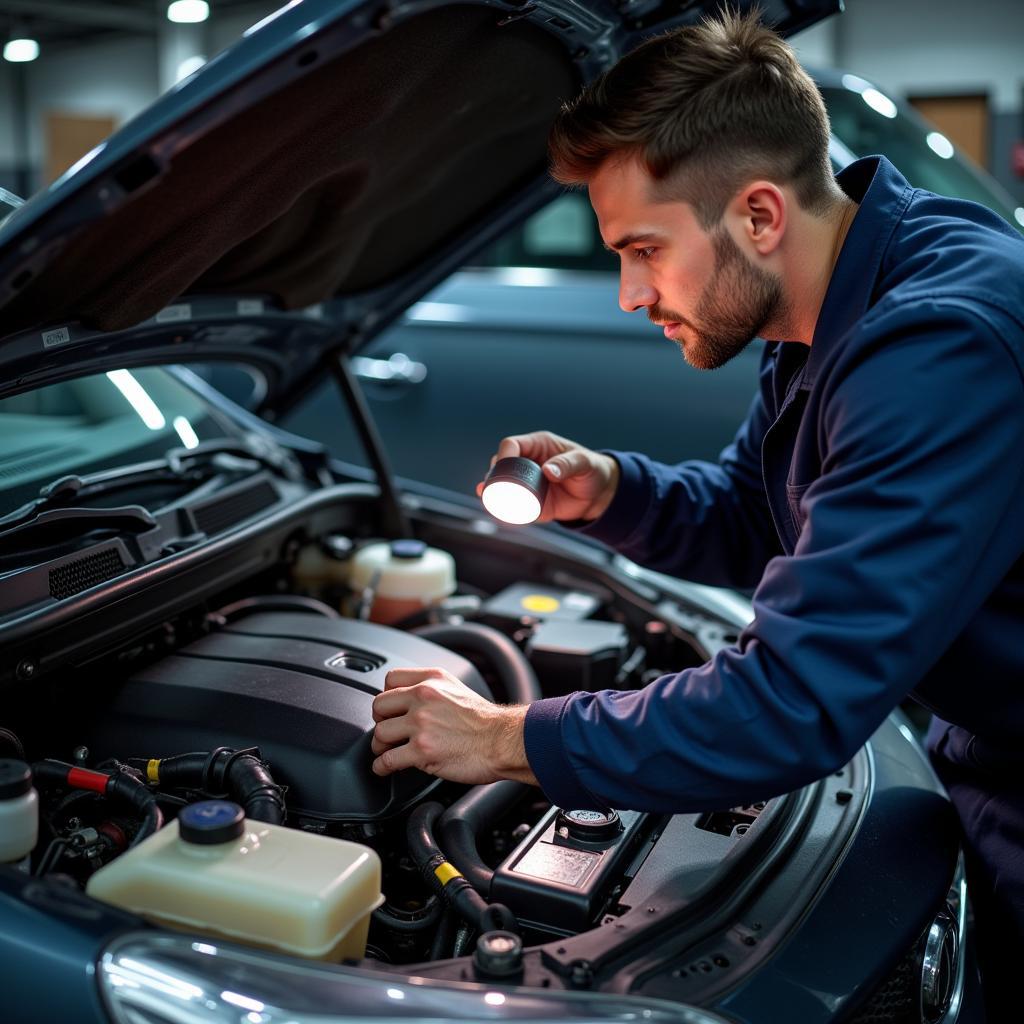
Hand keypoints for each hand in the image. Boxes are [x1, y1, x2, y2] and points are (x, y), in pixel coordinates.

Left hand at [371, 668, 536, 784]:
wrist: (503, 741)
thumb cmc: (486, 721)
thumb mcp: (457, 689)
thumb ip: (432, 689)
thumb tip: (411, 700)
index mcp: (432, 680)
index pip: (390, 679)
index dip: (387, 696)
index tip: (389, 709)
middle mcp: (423, 697)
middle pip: (378, 706)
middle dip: (380, 721)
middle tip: (388, 732)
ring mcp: (421, 724)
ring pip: (380, 734)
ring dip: (380, 746)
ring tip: (388, 751)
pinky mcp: (421, 750)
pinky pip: (387, 759)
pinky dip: (381, 767)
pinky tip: (385, 768)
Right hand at [476, 431, 619, 522]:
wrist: (599, 495)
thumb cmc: (592, 470)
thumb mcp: (584, 462)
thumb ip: (567, 464)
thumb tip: (548, 470)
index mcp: (538, 446)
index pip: (512, 445)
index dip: (504, 454)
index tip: (501, 464)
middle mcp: (528, 464)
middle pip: (501, 466)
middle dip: (494, 476)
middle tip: (491, 486)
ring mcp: (527, 484)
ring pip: (503, 487)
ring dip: (494, 494)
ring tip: (488, 499)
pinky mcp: (531, 504)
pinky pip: (515, 507)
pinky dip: (506, 511)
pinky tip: (500, 513)